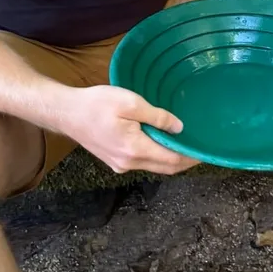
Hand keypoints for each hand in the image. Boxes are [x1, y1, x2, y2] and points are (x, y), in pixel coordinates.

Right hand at [61, 85, 198, 174]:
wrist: (66, 112)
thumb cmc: (97, 104)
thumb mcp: (130, 103)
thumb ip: (157, 117)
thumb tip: (179, 129)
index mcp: (135, 149)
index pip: (173, 160)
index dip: (192, 158)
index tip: (206, 152)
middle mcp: (129, 163)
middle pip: (166, 168)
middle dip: (185, 161)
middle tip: (199, 149)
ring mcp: (120, 164)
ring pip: (154, 166)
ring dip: (170, 158)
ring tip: (183, 144)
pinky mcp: (114, 161)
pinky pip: (142, 162)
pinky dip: (156, 156)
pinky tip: (161, 143)